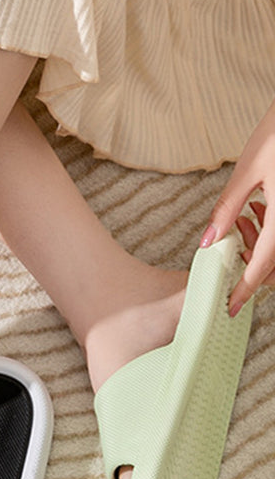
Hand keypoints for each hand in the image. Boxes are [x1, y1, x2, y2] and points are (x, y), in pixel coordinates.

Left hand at [202, 96, 274, 315]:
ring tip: (244, 218)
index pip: (261, 267)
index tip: (230, 308)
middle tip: (230, 251)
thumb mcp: (248, 170)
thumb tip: (209, 242)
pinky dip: (270, 231)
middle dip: (251, 267)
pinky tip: (257, 208)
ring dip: (260, 247)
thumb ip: (227, 208)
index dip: (243, 290)